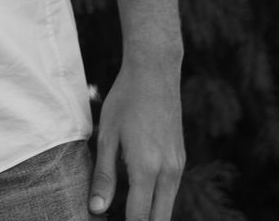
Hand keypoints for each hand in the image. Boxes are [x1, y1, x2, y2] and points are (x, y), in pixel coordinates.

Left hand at [89, 54, 184, 219]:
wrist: (155, 73)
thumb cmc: (125, 100)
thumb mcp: (107, 136)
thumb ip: (103, 176)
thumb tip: (97, 209)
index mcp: (147, 168)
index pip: (139, 217)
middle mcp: (168, 171)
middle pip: (160, 219)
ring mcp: (178, 165)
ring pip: (167, 207)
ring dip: (150, 215)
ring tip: (127, 213)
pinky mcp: (181, 159)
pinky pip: (170, 191)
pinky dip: (157, 200)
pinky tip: (139, 198)